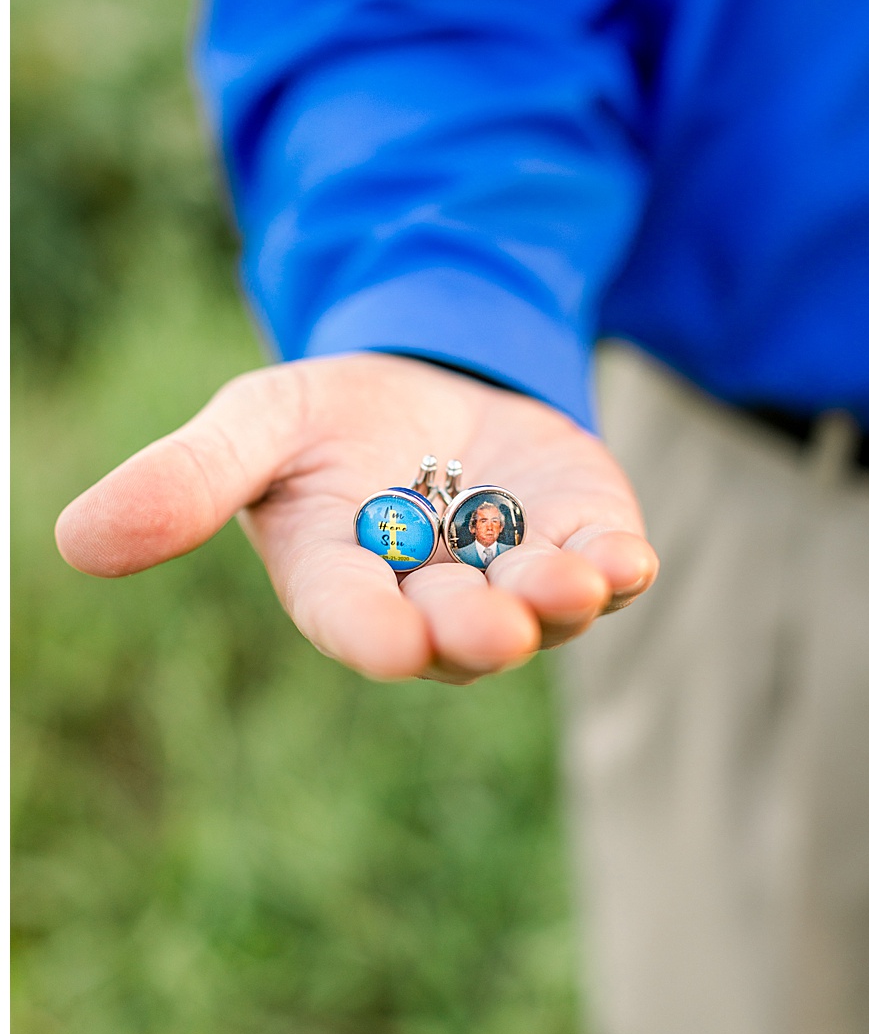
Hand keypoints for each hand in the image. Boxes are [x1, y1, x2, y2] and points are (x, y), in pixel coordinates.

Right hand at [55, 353, 657, 684]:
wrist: (433, 390)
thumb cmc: (329, 423)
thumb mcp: (256, 427)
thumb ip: (185, 480)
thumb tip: (75, 540)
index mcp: (345, 584)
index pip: (355, 621)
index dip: (375, 633)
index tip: (393, 643)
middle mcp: (433, 601)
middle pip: (457, 632)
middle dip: (476, 627)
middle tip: (494, 624)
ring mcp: (515, 576)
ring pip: (540, 612)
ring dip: (555, 603)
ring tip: (568, 584)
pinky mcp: (581, 541)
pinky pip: (606, 570)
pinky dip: (618, 569)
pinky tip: (627, 560)